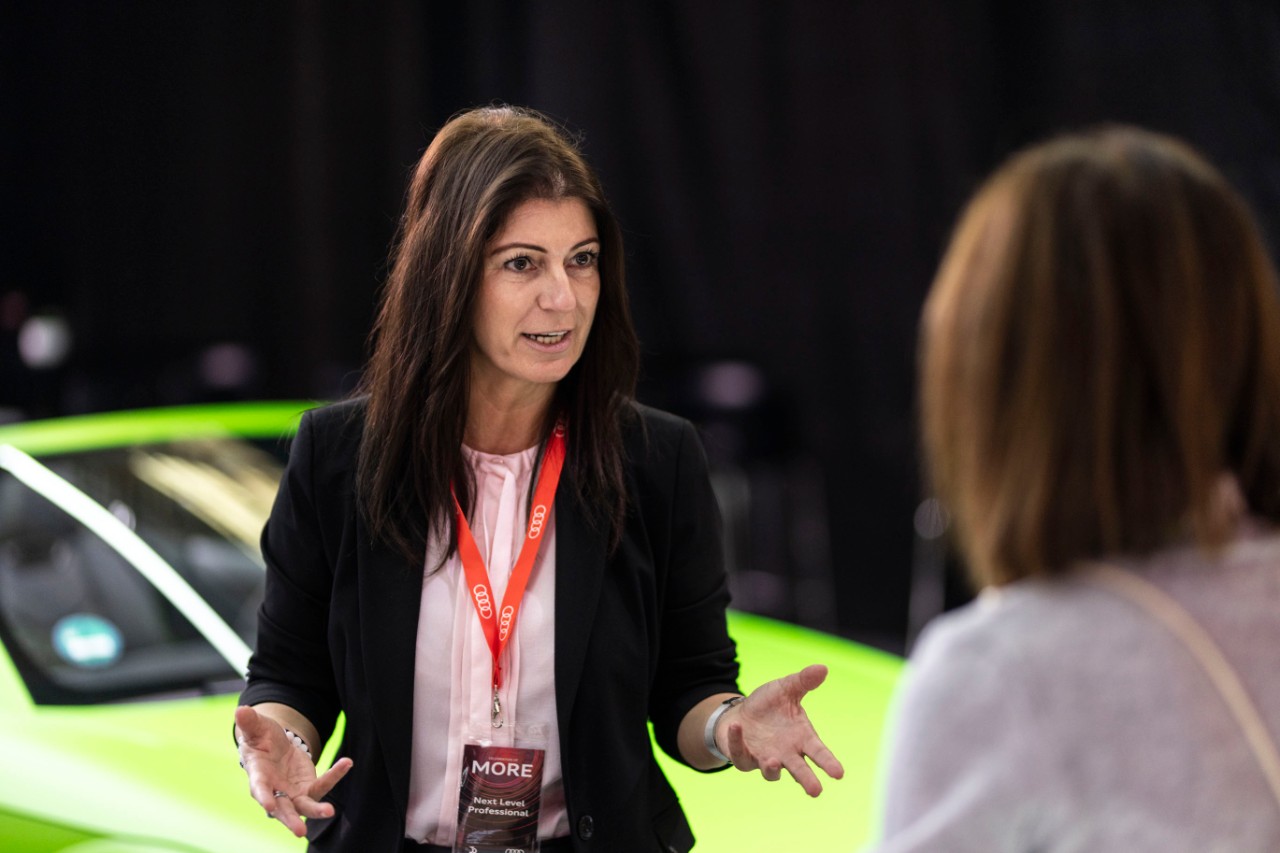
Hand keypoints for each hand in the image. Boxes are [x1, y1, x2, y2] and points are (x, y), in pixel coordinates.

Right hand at [234, 705, 352, 836]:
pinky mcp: (308, 788)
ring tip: (330, 812)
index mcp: (258, 777)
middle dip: (290, 820)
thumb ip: (250, 723)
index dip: (264, 797)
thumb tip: (240, 710)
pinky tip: (347, 762)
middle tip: (300, 831)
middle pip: (282, 810)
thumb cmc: (260, 740)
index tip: (269, 806)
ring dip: (316, 810)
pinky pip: (323, 784)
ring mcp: (292, 793)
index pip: (260, 790)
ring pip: (305, 806)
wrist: (274, 746)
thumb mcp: (256, 729)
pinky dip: (335, 775)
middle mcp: (275, 791)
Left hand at [719, 664, 843, 796]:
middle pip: (799, 770)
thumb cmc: (769, 705)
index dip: (828, 763)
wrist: (741, 713)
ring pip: (770, 772)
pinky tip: (737, 728)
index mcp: (801, 738)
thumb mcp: (785, 689)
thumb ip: (803, 681)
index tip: (839, 773)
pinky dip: (737, 742)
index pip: (818, 752)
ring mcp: (765, 759)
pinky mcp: (744, 758)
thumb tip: (823, 668)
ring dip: (771, 768)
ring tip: (772, 760)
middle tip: (816, 791)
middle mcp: (786, 753)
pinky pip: (740, 755)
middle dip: (806, 780)